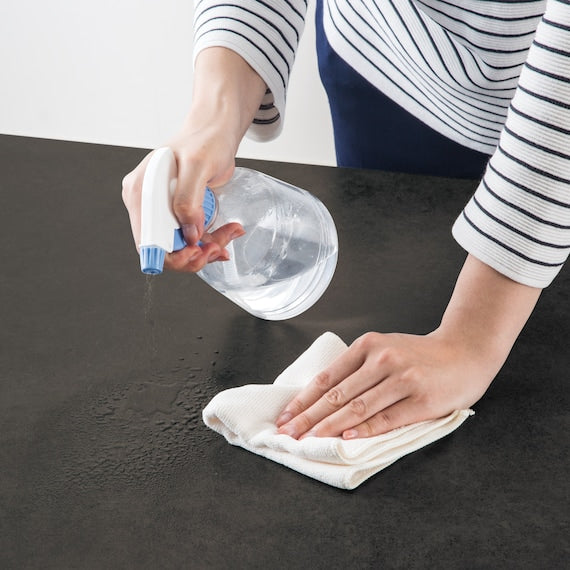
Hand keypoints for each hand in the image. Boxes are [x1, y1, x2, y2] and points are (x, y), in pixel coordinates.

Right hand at [121, 47, 265, 271]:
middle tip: (219, 247)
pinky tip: (227, 233)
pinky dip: (210, 241)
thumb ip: (188, 199)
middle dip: (194, 253)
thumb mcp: (197, 164)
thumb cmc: (205, 139)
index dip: (172, 255)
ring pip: (181, 246)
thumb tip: (188, 234)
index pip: (147, 242)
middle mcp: (147, 205)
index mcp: (140, 193)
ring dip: (207, 248)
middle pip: (165, 249)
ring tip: (229, 234)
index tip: (198, 251)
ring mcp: (162, 210)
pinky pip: (191, 238)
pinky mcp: (178, 213)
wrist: (216, 131)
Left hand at [276, 255, 541, 438]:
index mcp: (368, 345)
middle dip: (308, 418)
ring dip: (329, 427)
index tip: (286, 417)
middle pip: (337, 395)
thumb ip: (357, 369)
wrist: (464, 351)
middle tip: (288, 434)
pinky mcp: (421, 399)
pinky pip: (387, 419)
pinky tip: (346, 439)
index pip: (327, 377)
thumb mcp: (384, 349)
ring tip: (309, 441)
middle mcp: (382, 359)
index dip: (304, 400)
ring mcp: (402, 379)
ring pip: (357, 408)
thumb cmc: (418, 355)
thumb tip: (321, 398)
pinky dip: (364, 430)